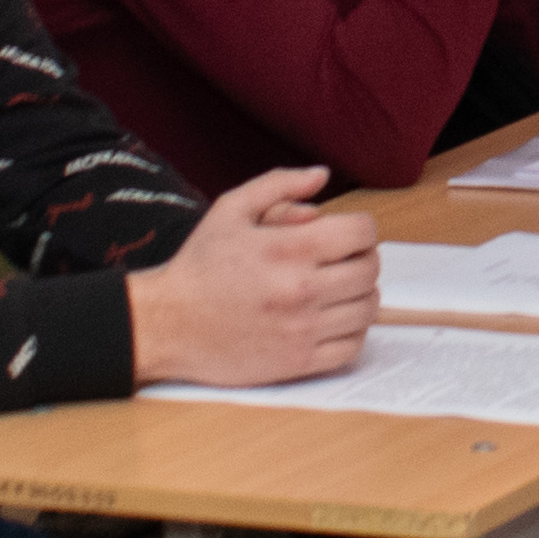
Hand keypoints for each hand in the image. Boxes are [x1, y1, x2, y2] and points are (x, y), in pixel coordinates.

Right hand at [130, 168, 379, 387]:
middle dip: (363, 259)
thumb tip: (321, 175)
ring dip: (360, 295)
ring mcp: (301, 329)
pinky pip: (351, 348)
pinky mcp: (297, 362)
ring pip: (367, 309)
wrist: (168, 323)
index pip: (361, 233)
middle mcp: (300, 289)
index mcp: (287, 248)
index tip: (348, 233)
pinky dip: (352, 332)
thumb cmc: (200, 265)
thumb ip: (278, 184)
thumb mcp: (231, 209)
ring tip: (339, 289)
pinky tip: (333, 320)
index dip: (361, 229)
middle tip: (344, 260)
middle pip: (369, 270)